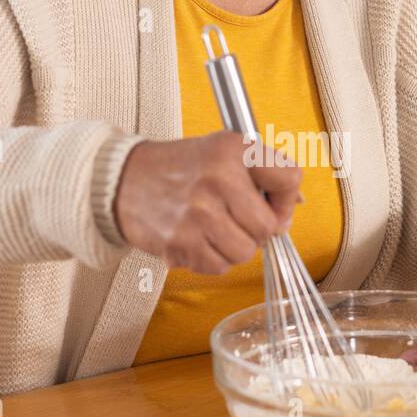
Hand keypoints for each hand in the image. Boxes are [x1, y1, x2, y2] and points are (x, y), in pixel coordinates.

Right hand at [113, 133, 301, 274]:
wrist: (122, 181)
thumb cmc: (178, 168)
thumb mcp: (222, 151)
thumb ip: (261, 171)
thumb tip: (294, 205)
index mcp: (232, 150)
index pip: (289, 177)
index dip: (286, 199)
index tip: (274, 204)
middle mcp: (217, 180)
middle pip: (268, 227)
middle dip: (257, 230)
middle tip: (237, 220)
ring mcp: (199, 214)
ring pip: (245, 252)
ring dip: (234, 246)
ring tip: (214, 228)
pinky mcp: (182, 242)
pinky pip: (219, 266)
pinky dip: (211, 258)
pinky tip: (196, 239)